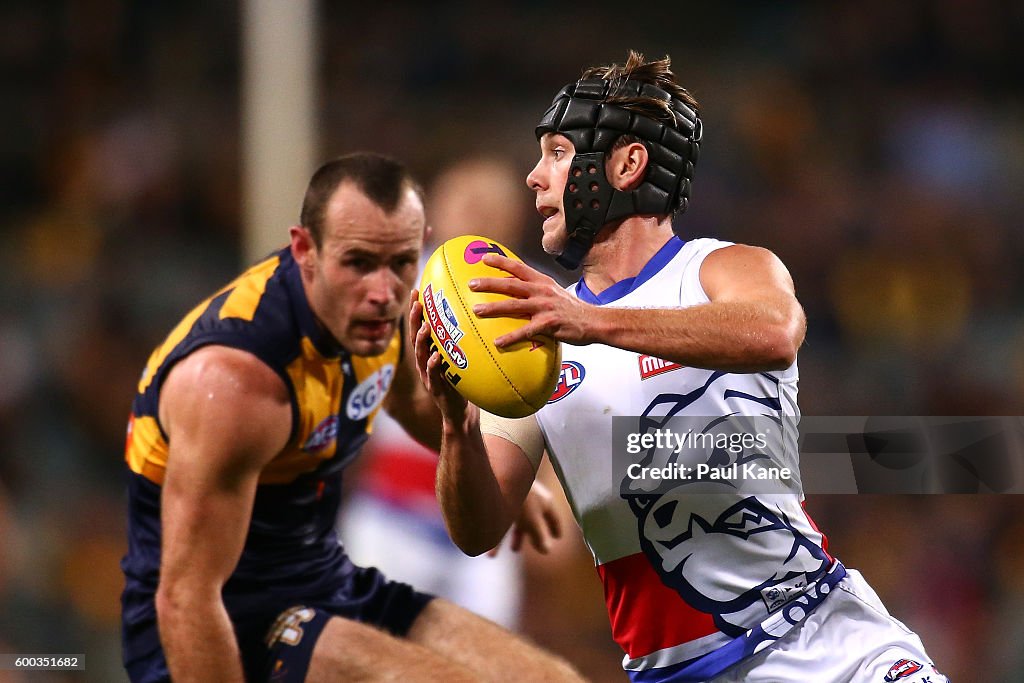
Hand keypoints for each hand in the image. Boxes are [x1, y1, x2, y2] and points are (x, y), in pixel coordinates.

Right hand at [408, 290, 473, 425]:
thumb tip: (471, 314)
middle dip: (415, 320)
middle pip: (416, 338)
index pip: (420, 327)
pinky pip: (432, 376)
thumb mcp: (457, 358)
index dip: (417, 310)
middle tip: (417, 302)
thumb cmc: (459, 381)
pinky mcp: (436, 389)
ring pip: (421, 355)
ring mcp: (428, 376)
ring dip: (421, 340)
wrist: (459, 412)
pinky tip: (435, 356)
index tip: (417, 291)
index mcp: (428, 353)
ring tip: (425, 326)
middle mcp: (424, 362)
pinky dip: (432, 365)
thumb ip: (457, 341)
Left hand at [468, 254, 591, 347]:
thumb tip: (519, 292)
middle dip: (489, 283)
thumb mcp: (555, 292)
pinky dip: (510, 337)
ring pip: (514, 305)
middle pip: (511, 284)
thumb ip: (537, 290)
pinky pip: (525, 331)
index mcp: (542, 282)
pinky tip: (498, 342)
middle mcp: (542, 291)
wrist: (594, 321)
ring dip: (493, 308)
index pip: (518, 267)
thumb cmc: (572, 309)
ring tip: (477, 311)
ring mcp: (545, 307)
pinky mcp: (548, 324)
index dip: (500, 262)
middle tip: (471, 284)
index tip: (483, 259)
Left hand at [493, 478, 562, 555]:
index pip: (554, 518)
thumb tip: (547, 550)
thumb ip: (540, 537)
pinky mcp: (501, 496)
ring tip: (493, 555)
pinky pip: (499, 517)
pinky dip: (493, 531)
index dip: (556, 528)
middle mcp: (532, 498)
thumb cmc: (521, 499)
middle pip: (533, 519)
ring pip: (513, 519)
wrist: (500, 475)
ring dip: (505, 536)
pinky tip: (484, 543)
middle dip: (528, 535)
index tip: (558, 537)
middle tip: (524, 548)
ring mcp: (516, 495)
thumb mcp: (533, 522)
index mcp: (545, 502)